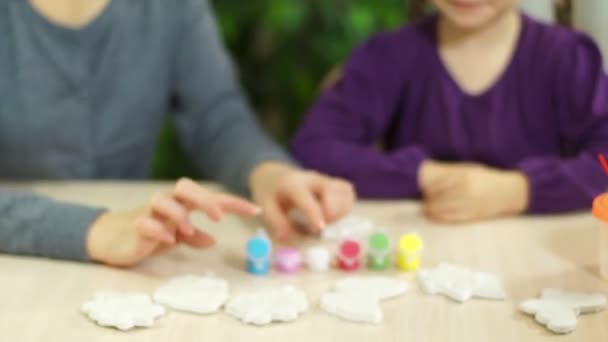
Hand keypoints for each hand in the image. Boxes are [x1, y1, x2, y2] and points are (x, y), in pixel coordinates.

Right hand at [86, 178, 259, 266]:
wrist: (112, 239)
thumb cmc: (149, 234)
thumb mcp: (177, 237)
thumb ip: (194, 237)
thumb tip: (212, 240)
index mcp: (182, 204)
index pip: (210, 197)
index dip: (233, 202)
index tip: (254, 211)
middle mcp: (167, 203)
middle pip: (184, 187)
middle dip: (204, 199)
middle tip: (219, 216)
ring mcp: (149, 213)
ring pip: (162, 200)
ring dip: (179, 214)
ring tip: (189, 230)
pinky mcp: (134, 227)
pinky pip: (145, 222)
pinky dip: (158, 229)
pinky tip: (168, 240)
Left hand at [249, 162, 355, 238]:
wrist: (275, 175)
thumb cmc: (271, 193)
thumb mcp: (265, 206)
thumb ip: (276, 221)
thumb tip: (285, 237)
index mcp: (293, 184)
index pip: (306, 197)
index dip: (314, 213)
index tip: (320, 228)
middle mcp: (313, 179)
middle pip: (333, 189)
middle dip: (334, 210)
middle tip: (325, 226)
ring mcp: (326, 180)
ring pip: (344, 190)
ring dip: (342, 210)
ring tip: (329, 222)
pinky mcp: (334, 184)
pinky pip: (348, 192)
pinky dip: (346, 206)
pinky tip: (336, 217)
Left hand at [418, 160, 528, 222]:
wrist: (510, 192)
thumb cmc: (488, 179)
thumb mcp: (471, 170)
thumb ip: (452, 174)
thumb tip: (430, 181)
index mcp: (464, 176)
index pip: (437, 184)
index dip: (426, 190)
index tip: (422, 191)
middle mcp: (465, 189)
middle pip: (437, 197)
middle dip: (427, 201)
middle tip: (423, 203)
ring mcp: (469, 203)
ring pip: (442, 208)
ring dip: (431, 211)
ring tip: (425, 211)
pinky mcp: (472, 215)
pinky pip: (451, 218)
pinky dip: (440, 218)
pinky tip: (434, 217)